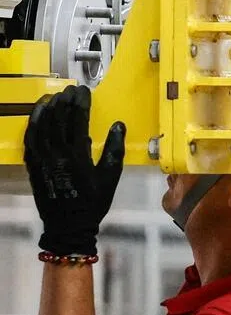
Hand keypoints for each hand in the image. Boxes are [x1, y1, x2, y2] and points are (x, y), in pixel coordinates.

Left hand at [24, 87, 125, 256]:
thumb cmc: (93, 201)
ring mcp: (41, 159)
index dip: (81, 103)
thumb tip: (118, 125)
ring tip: (54, 96)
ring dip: (47, 108)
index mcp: (77, 156)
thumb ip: (114, 149)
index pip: (77, 121)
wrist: (68, 225)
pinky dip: (33, 124)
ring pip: (40, 127)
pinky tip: (38, 114)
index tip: (85, 91)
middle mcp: (56, 154)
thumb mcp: (110, 177)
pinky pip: (29, 139)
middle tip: (71, 89)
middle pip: (57, 120)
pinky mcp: (32, 165)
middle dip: (64, 101)